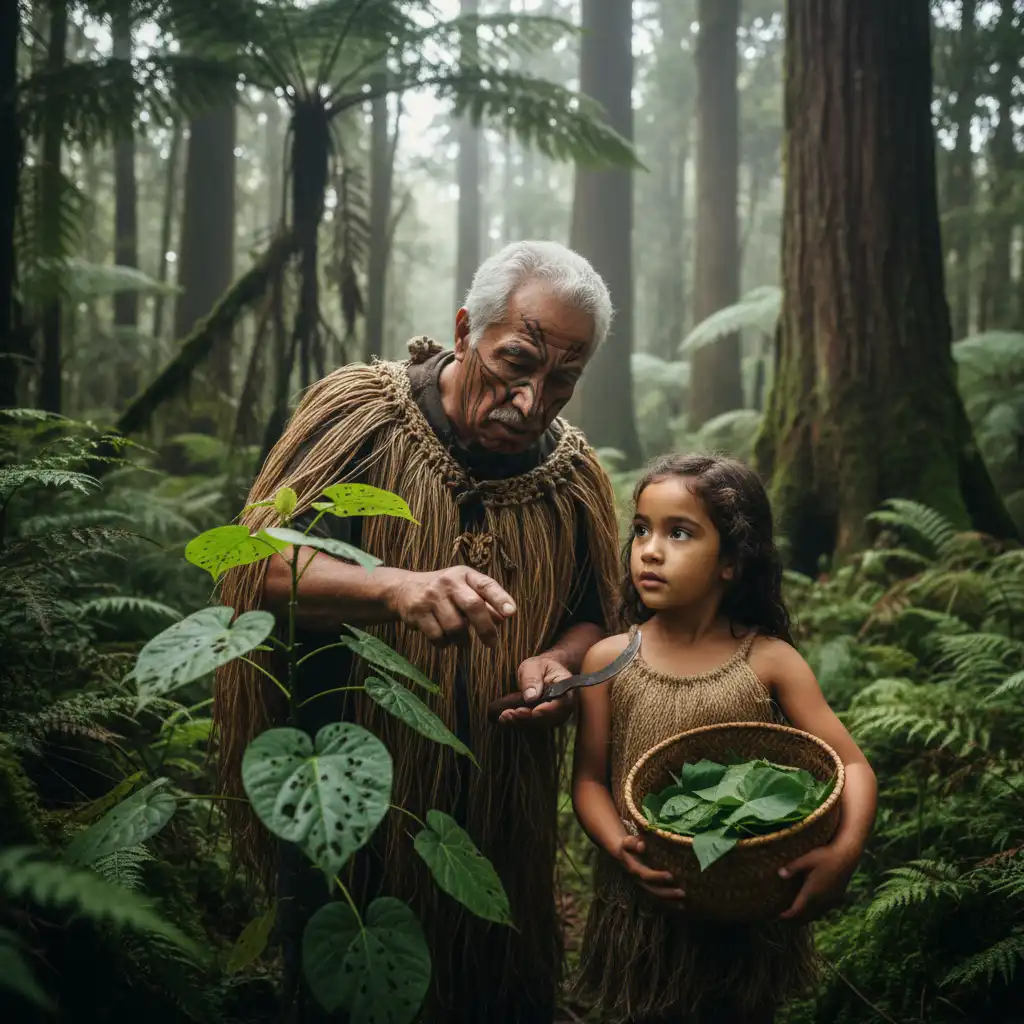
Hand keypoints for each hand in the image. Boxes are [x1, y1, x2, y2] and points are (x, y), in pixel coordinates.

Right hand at [388, 567, 515, 647]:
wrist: (403, 588)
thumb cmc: (443, 591)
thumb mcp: (463, 588)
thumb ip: (484, 601)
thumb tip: (504, 618)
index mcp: (464, 574)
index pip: (486, 584)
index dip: (500, 598)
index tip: (511, 613)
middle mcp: (448, 582)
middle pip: (473, 606)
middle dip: (486, 628)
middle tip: (492, 643)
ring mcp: (431, 597)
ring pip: (455, 626)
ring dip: (463, 640)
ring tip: (464, 641)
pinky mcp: (418, 612)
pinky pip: (438, 636)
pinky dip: (445, 643)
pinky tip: (445, 639)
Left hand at [497, 654, 575, 727]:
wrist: (540, 673)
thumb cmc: (539, 667)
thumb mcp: (533, 666)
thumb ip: (532, 678)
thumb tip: (530, 697)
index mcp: (566, 688)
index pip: (563, 702)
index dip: (549, 710)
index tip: (534, 711)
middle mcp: (563, 705)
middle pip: (550, 718)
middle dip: (530, 718)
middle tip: (513, 713)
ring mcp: (553, 715)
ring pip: (539, 724)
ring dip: (522, 722)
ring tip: (505, 715)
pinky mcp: (542, 721)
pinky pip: (531, 725)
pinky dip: (517, 723)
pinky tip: (504, 719)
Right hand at [614, 834, 685, 906]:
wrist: (621, 853)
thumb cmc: (628, 845)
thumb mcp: (628, 842)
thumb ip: (632, 843)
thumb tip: (642, 846)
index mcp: (633, 869)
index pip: (645, 875)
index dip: (657, 877)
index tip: (671, 876)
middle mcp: (638, 880)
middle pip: (652, 890)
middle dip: (667, 893)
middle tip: (682, 893)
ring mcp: (642, 886)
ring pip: (655, 897)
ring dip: (669, 902)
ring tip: (684, 904)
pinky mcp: (647, 888)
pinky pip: (657, 899)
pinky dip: (668, 904)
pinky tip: (681, 906)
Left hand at [778, 841, 859, 921]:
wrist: (847, 857)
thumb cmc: (825, 857)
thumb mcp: (806, 859)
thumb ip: (793, 867)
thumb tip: (779, 874)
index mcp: (812, 891)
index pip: (798, 908)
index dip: (788, 914)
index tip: (780, 915)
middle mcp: (821, 898)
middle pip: (807, 912)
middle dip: (797, 914)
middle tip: (787, 912)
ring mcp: (831, 897)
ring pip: (817, 911)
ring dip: (808, 912)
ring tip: (799, 907)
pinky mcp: (838, 894)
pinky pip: (825, 906)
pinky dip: (817, 907)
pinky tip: (814, 900)